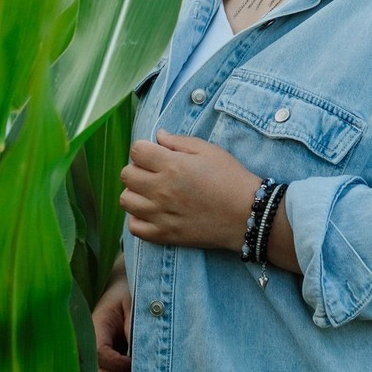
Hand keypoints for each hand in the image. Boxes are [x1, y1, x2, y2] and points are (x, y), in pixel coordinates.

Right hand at [93, 258, 131, 371]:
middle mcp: (88, 346)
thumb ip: (134, 323)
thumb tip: (136, 351)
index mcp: (96, 327)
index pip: (100, 353)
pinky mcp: (95, 369)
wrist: (118, 292)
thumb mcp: (133, 301)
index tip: (135, 364)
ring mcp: (89, 360)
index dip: (118, 364)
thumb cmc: (127, 295)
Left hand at [120, 130, 260, 252]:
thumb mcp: (208, 150)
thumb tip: (158, 136)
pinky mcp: (164, 235)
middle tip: (153, 171)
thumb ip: (179, 142)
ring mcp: (160, 214)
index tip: (155, 153)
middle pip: (126, 175)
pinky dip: (138, 218)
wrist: (246, 214)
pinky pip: (134, 227)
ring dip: (135, 193)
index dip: (144, 149)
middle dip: (137, 168)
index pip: (136, 151)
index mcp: (172, 165)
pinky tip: (152, 211)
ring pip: (125, 200)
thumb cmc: (230, 177)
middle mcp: (161, 190)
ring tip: (151, 192)